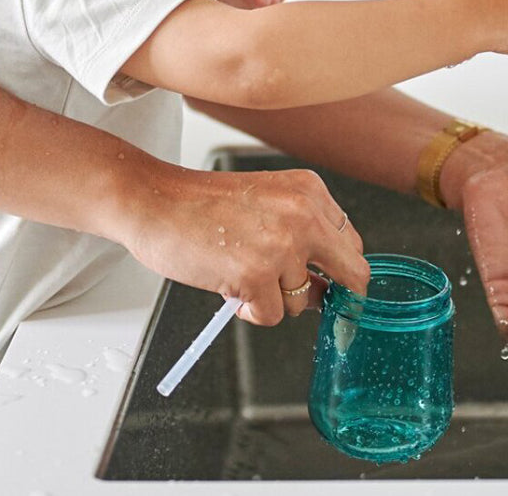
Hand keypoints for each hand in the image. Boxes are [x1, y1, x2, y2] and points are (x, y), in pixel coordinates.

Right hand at [122, 156, 368, 324]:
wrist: (155, 201)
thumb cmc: (202, 204)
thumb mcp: (268, 202)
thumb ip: (302, 233)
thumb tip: (327, 284)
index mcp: (309, 190)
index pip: (351, 242)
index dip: (335, 267)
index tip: (323, 280)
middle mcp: (303, 214)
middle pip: (353, 273)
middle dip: (331, 293)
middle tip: (306, 298)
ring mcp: (281, 245)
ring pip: (303, 300)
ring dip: (272, 297)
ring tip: (239, 270)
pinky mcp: (255, 275)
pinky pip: (271, 316)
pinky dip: (248, 310)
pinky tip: (228, 285)